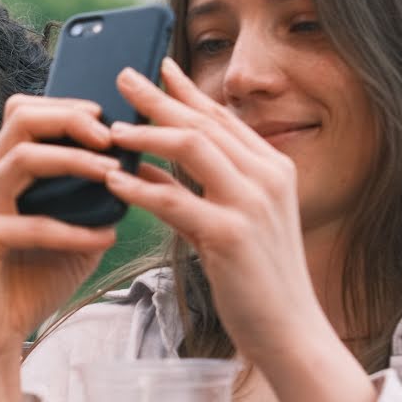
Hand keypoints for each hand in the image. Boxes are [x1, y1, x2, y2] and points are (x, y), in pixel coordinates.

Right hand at [0, 94, 120, 369]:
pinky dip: (73, 230)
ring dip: (75, 161)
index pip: (27, 113)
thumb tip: (135, 178)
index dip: (70, 108)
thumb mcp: (72, 237)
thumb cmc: (27, 284)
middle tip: (112, 136)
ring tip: (114, 174)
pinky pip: (30, 224)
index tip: (111, 122)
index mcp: (2, 173)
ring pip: (23, 158)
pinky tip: (105, 238)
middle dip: (72, 119)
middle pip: (21, 118)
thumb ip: (93, 205)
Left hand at [103, 57, 329, 367]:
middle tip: (122, 77)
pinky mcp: (231, 234)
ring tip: (110, 129)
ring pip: (191, 147)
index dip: (187, 91)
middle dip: (159, 97)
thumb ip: (194, 190)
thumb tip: (145, 164)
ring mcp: (252, 203)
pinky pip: (176, 200)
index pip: (222, 117)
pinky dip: (141, 187)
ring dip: (145, 133)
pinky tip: (114, 182)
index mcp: (273, 168)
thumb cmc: (258, 282)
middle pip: (203, 122)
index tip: (158, 68)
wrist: (291, 333)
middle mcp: (267, 176)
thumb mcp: (229, 224)